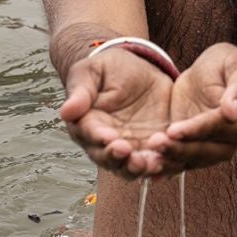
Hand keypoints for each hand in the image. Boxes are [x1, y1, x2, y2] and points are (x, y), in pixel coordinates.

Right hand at [58, 50, 175, 177]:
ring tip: (153, 163)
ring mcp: (130, 148)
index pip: (91, 137)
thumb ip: (80, 91)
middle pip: (109, 160)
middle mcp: (105, 143)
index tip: (112, 140)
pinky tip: (171, 163)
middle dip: (120, 161)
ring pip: (131, 167)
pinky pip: (156, 161)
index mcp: (87, 125)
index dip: (101, 141)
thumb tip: (65, 111)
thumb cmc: (108, 68)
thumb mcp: (92, 72)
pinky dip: (162, 166)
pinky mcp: (151, 147)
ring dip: (141, 169)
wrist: (137, 67)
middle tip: (132, 155)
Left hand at [149, 44, 236, 172]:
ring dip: (169, 162)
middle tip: (154, 143)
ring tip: (147, 159)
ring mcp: (211, 150)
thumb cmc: (232, 67)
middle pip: (203, 151)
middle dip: (178, 149)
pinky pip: (180, 163)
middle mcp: (229, 143)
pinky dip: (165, 169)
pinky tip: (148, 173)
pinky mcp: (192, 150)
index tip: (173, 130)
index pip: (217, 128)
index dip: (195, 130)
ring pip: (190, 161)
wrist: (220, 77)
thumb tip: (232, 112)